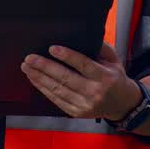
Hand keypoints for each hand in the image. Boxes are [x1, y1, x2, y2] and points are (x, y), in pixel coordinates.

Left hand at [21, 41, 140, 119]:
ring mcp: (84, 105)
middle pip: (66, 78)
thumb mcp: (114, 60)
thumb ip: (101, 48)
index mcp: (105, 77)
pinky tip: (35, 79)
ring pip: (58, 90)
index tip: (52, 48)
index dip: (67, 56)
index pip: (84, 65)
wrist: (122, 105)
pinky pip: (56, 100)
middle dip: (45, 67)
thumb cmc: (115, 78)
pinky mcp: (76, 112)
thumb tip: (82, 36)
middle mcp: (94, 92)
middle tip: (30, 58)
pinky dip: (43, 89)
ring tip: (28, 67)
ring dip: (40, 78)